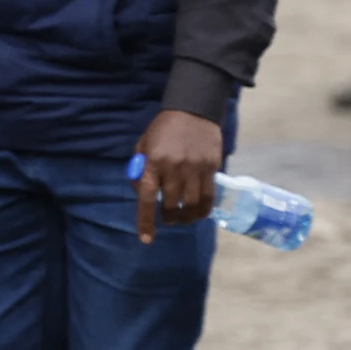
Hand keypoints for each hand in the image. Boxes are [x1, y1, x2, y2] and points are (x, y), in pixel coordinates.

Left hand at [131, 107, 222, 243]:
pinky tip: (200, 213)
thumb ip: (139, 169)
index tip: (146, 239)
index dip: (145, 221)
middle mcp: (174, 167)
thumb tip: (140, 193)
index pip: (146, 197)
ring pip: (191, 204)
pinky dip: (204, 209)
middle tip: (168, 219)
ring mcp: (194, 168)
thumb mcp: (143, 144)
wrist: (193, 110)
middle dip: (168, 218)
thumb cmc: (163, 129)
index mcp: (153, 162)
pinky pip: (208, 196)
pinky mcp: (211, 167)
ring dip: (186, 217)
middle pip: (170, 204)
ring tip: (183, 219)